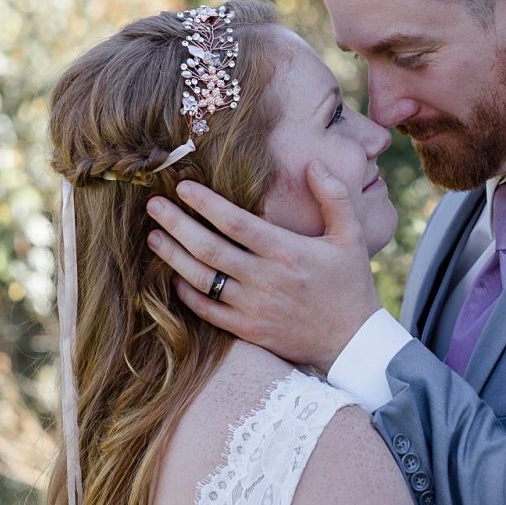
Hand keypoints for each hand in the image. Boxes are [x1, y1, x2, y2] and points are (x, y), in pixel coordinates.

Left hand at [145, 161, 381, 371]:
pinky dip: (186, 292)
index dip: (205, 203)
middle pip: (209, 248)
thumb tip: (314, 163)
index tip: (183, 187)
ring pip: (201, 278)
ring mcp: (253, 307)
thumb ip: (334, 196)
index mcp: (287, 252)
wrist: (352, 341)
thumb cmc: (351, 284)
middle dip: (176, 223)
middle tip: (153, 206)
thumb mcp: (352, 236)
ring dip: (173, 255)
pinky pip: (206, 310)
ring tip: (153, 236)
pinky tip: (174, 275)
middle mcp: (265, 279)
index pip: (236, 223)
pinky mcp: (247, 329)